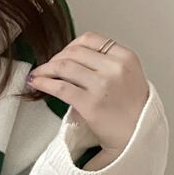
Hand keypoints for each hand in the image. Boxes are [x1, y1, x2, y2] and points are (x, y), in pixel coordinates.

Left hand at [27, 31, 150, 158]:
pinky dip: (43, 83)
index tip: (60, 55)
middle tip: (45, 68)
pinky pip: (60, 87)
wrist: (137, 135)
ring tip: (36, 75)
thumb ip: (105, 64)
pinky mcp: (90, 103)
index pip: (90, 39)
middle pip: (74, 52)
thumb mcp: (127, 76)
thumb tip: (70, 60)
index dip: (69, 46)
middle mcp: (115, 68)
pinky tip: (36, 84)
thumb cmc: (131, 109)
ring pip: (64, 66)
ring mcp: (102, 85)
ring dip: (45, 69)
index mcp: (125, 57)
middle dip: (54, 59)